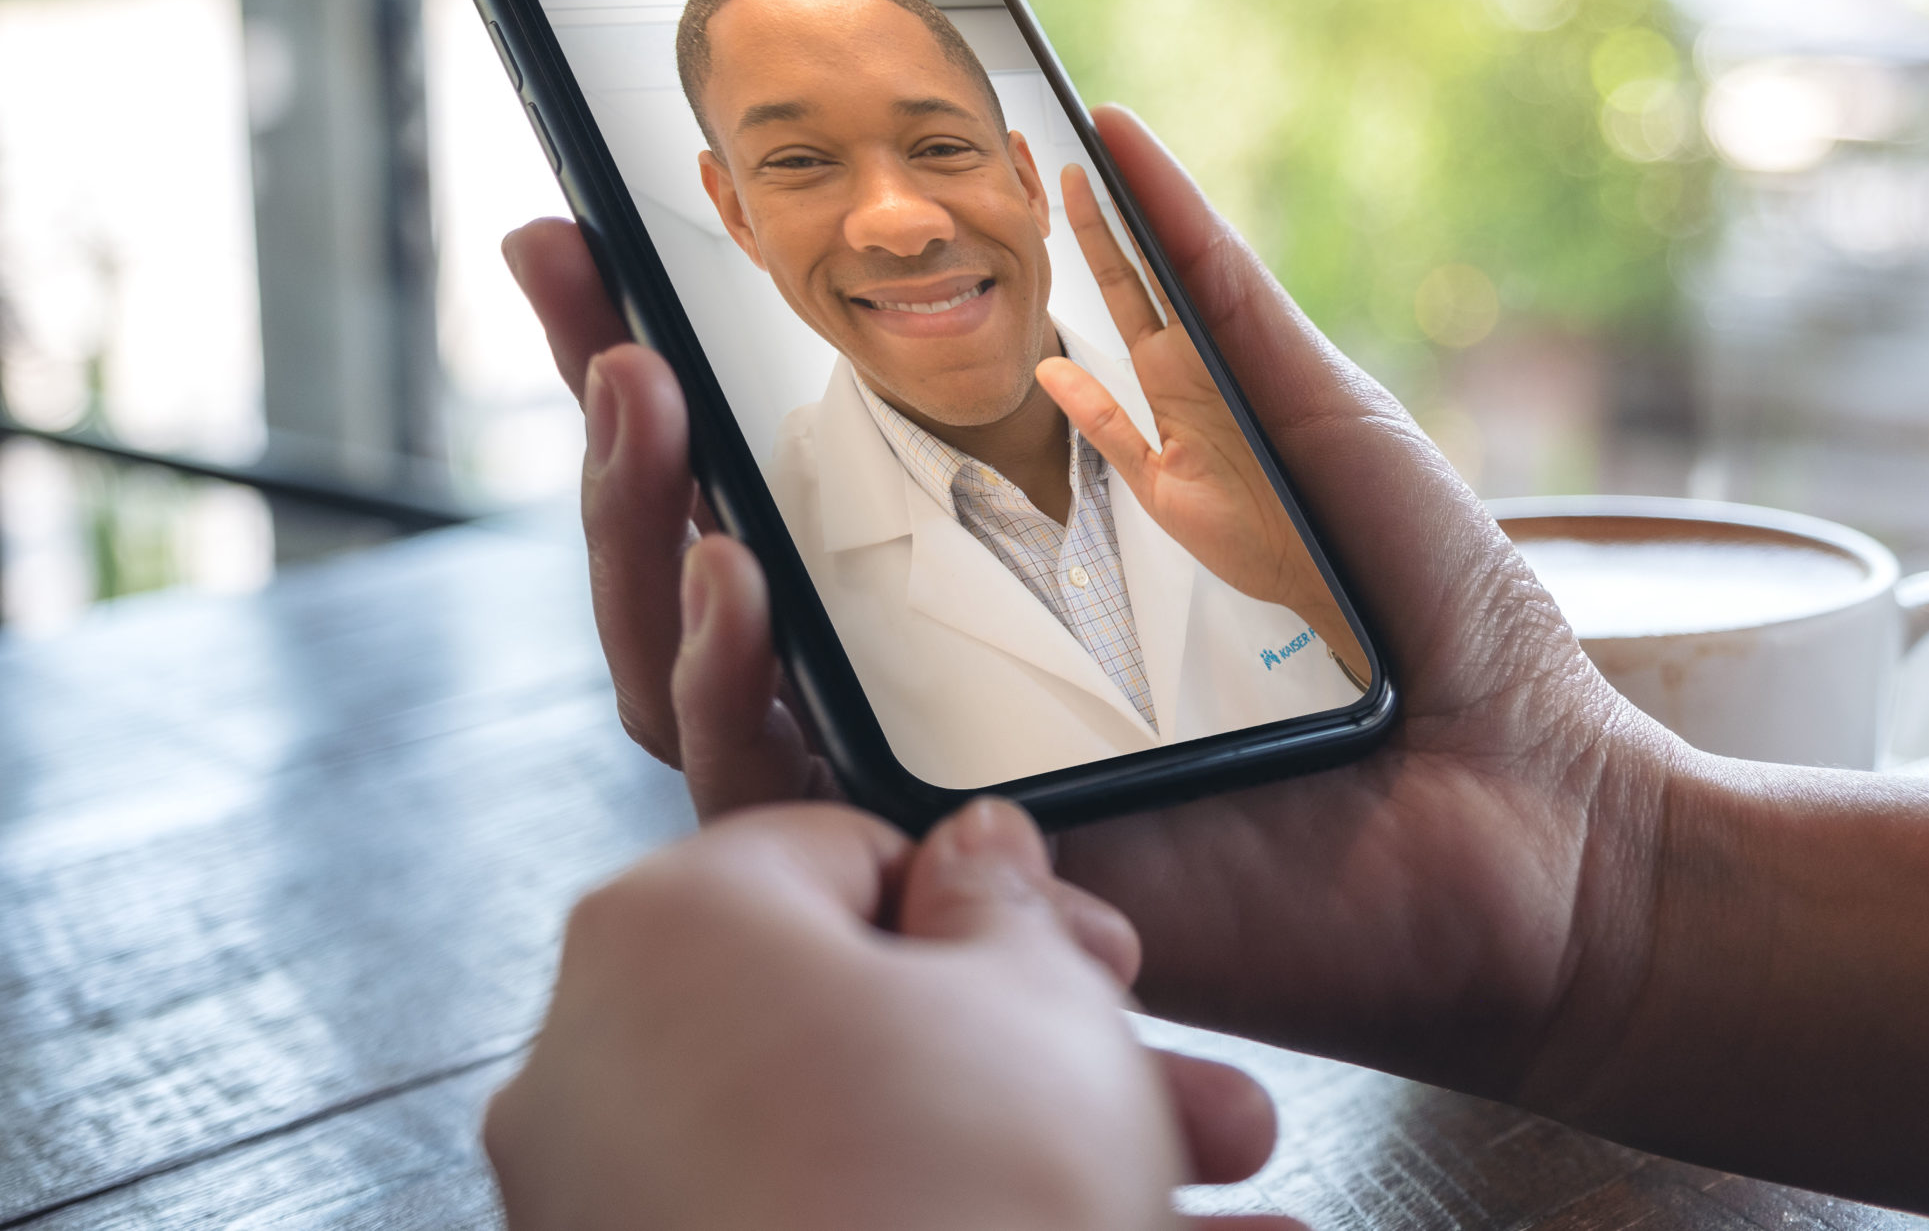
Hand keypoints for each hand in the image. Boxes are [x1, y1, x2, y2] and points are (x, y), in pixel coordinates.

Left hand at [485, 797, 1301, 1230]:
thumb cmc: (957, 1210)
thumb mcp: (1037, 999)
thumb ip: (1004, 902)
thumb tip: (980, 857)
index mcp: (669, 928)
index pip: (844, 854)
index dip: (998, 904)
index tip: (1088, 955)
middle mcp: (599, 1071)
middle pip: (867, 1025)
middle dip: (1055, 1058)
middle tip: (1172, 1086)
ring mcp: (615, 1214)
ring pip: (870, 1154)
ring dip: (1047, 1165)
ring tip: (1209, 1210)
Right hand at [504, 106, 1689, 1108]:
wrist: (1539, 822)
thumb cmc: (1436, 635)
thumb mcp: (1305, 422)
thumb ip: (1202, 294)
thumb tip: (1106, 124)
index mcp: (1002, 550)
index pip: (788, 451)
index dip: (667, 343)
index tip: (590, 220)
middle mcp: (938, 661)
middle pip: (701, 560)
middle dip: (609, 423)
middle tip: (579, 291)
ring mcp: (939, 771)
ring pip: (697, 686)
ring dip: (636, 538)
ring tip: (635, 401)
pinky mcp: (966, 873)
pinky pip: (792, 806)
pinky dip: (732, 695)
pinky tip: (736, 580)